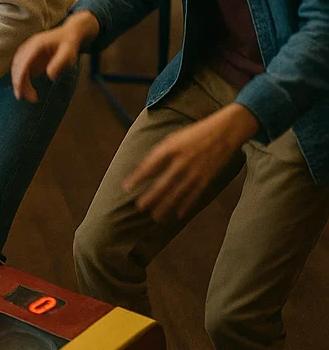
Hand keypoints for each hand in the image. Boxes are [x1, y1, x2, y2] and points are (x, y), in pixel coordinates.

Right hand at [11, 11, 98, 101]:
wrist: (69, 34)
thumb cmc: (69, 44)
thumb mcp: (68, 54)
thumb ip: (59, 64)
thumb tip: (49, 76)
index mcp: (36, 44)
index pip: (23, 62)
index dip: (20, 77)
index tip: (20, 91)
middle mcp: (28, 46)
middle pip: (17, 66)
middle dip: (19, 83)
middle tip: (26, 98)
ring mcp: (26, 50)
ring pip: (16, 67)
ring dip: (20, 82)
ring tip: (31, 96)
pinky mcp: (28, 55)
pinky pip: (20, 67)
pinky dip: (21, 79)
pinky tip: (28, 88)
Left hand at [123, 103, 258, 220]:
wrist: (224, 132)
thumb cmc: (193, 134)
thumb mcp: (172, 139)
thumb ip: (159, 153)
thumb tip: (144, 170)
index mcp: (171, 148)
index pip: (150, 165)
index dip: (137, 177)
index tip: (126, 187)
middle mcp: (182, 161)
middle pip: (163, 183)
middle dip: (151, 197)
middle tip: (139, 207)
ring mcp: (195, 171)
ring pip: (177, 193)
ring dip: (165, 206)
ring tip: (154, 217)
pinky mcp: (206, 178)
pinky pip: (193, 195)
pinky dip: (185, 205)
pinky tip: (177, 215)